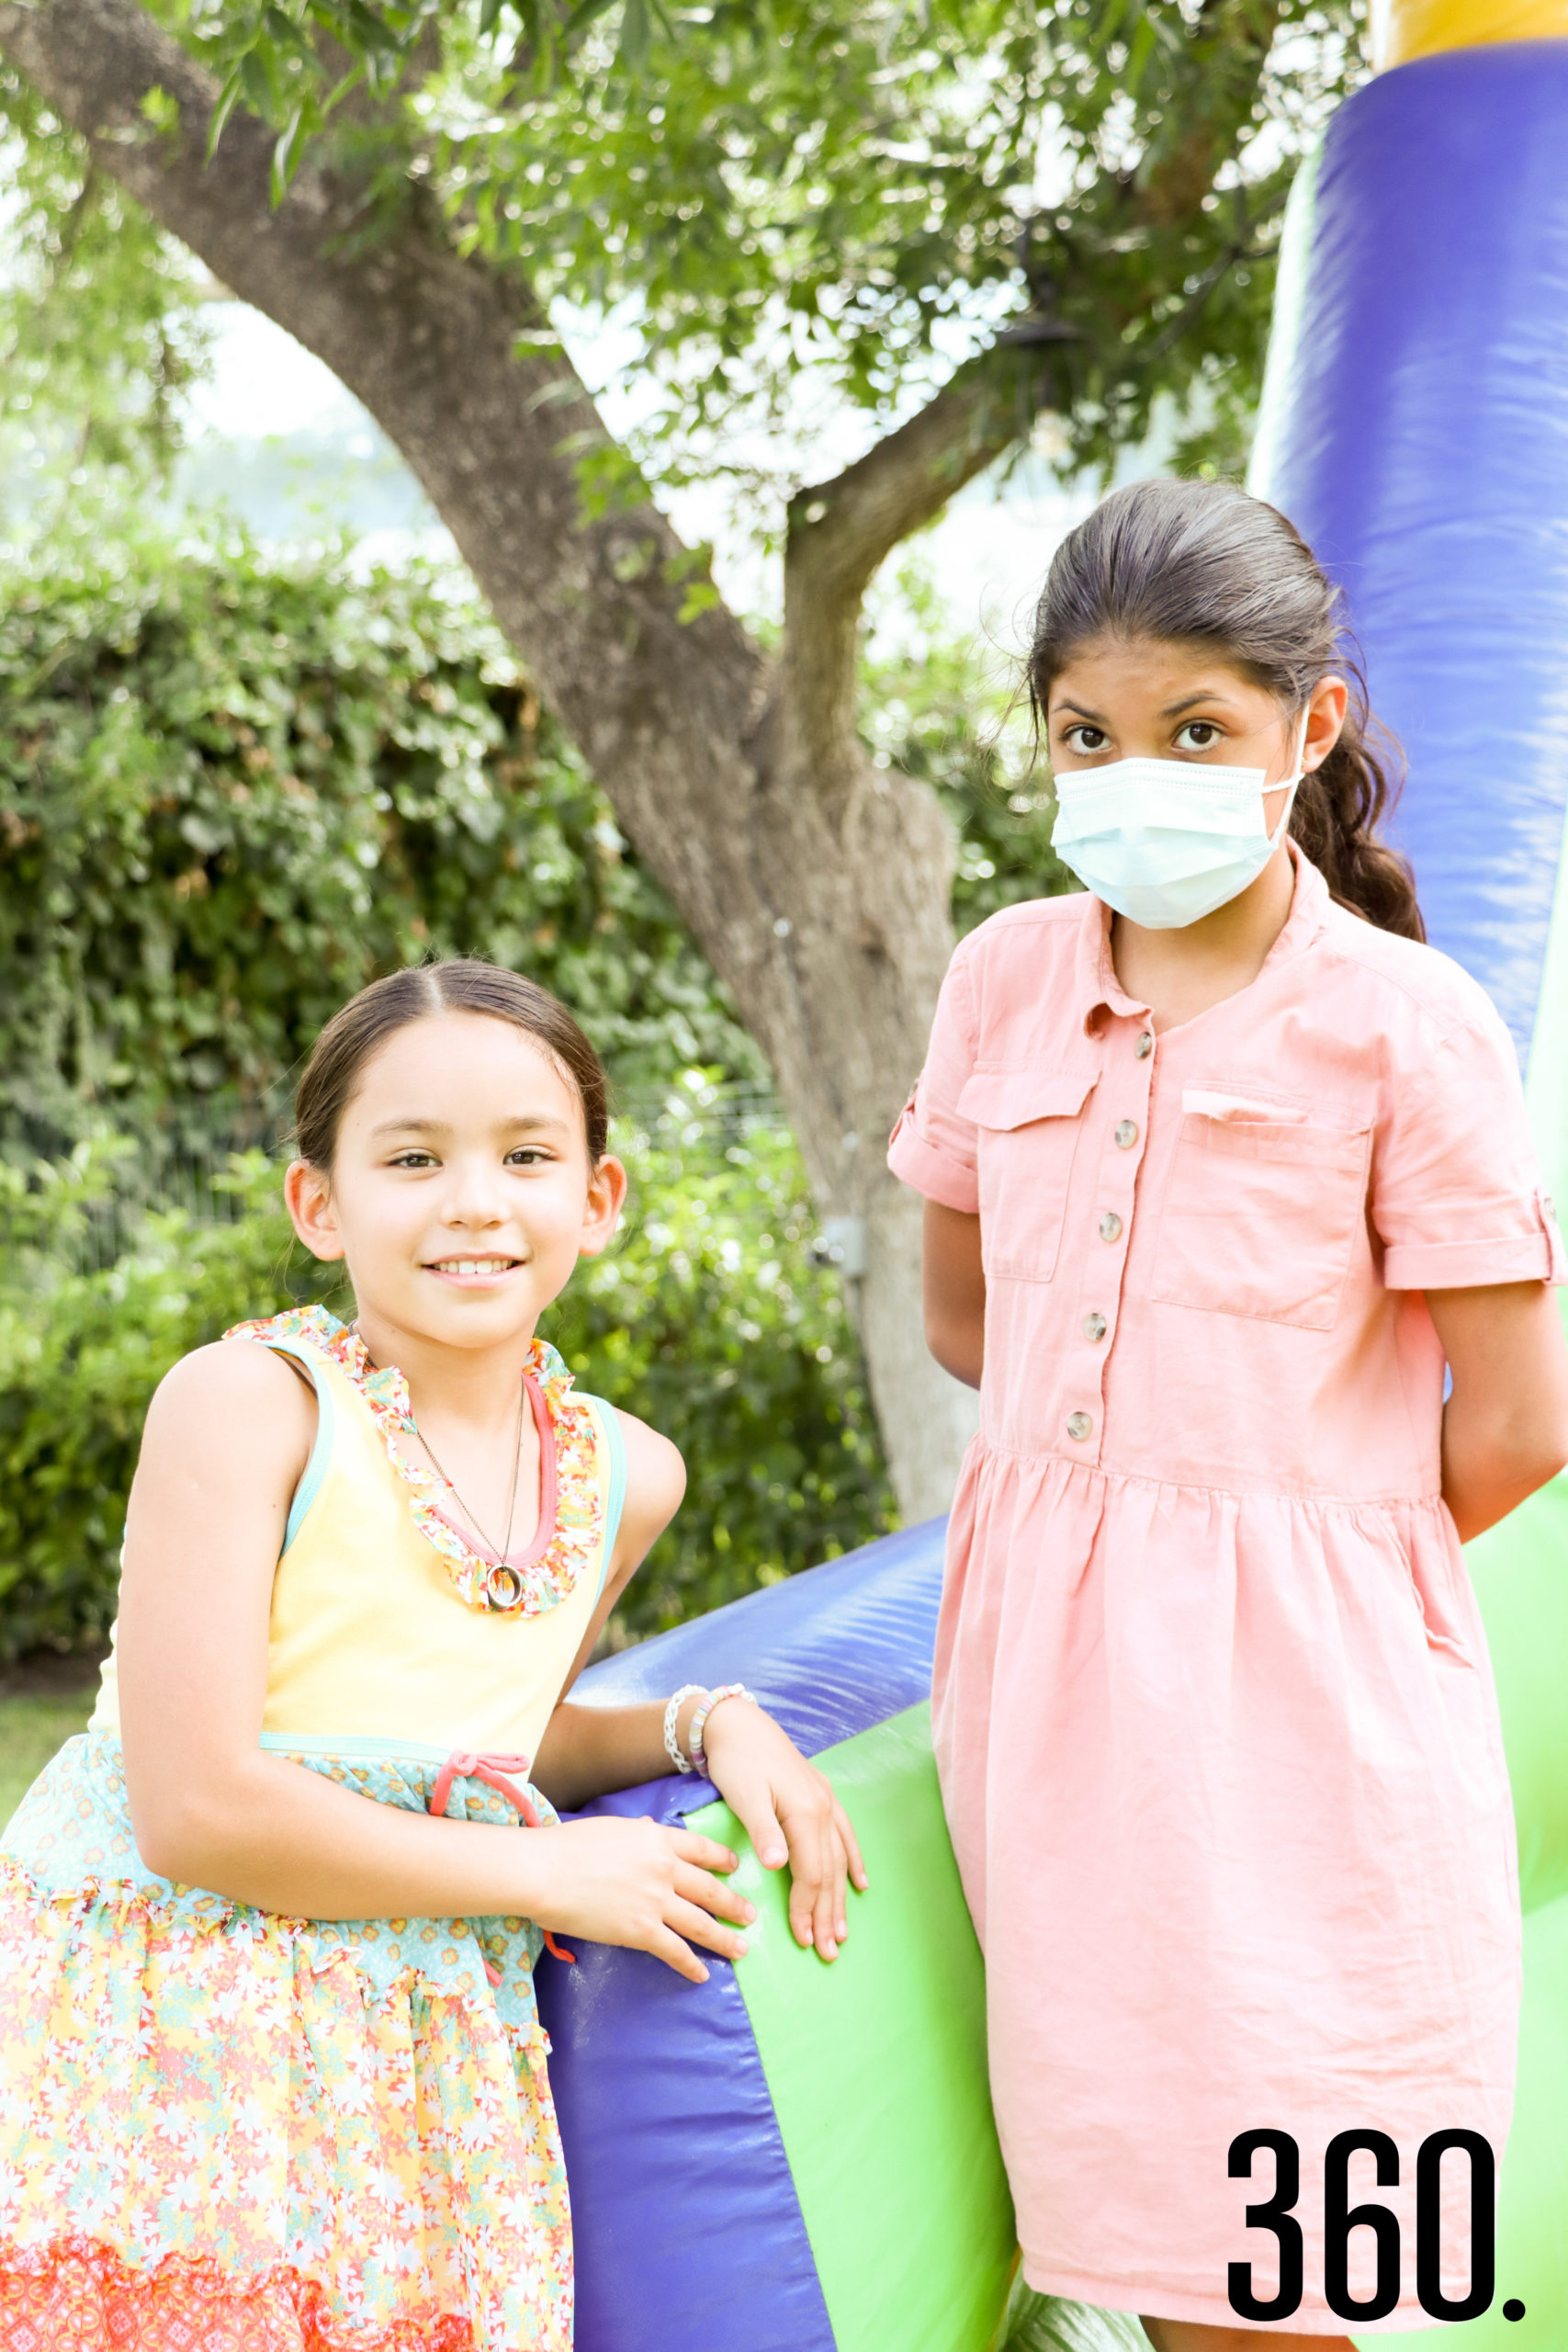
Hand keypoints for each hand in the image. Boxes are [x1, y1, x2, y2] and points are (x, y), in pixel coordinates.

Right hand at [531, 1815, 753, 1983]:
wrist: (546, 1872)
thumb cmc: (570, 1845)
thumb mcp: (613, 1827)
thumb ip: (639, 1831)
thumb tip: (650, 1826)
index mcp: (657, 1837)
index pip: (701, 1849)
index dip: (722, 1860)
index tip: (735, 1868)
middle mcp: (664, 1868)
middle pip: (710, 1889)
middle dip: (734, 1904)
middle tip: (750, 1915)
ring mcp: (655, 1901)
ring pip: (701, 1923)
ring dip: (724, 1938)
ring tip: (741, 1948)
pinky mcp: (640, 1931)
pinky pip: (675, 1950)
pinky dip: (691, 1964)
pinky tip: (702, 1974)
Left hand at [701, 1701, 867, 1960]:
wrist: (740, 1725)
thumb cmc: (738, 1761)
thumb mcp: (745, 1795)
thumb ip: (764, 1830)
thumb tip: (778, 1865)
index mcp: (806, 1812)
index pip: (811, 1873)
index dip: (808, 1908)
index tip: (803, 1939)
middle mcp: (824, 1810)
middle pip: (829, 1872)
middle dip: (828, 1914)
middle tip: (829, 1952)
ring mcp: (827, 1802)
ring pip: (839, 1860)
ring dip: (841, 1898)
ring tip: (843, 1932)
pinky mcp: (822, 1797)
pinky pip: (846, 1836)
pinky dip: (854, 1862)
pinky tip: (862, 1884)